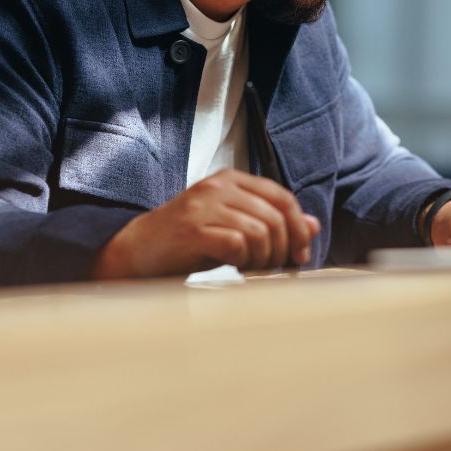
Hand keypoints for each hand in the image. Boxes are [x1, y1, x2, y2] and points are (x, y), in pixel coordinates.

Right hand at [93, 169, 319, 278]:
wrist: (137, 252)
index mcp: (232, 179)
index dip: (298, 228)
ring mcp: (204, 206)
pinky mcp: (192, 229)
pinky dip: (243, 262)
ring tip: (252, 270)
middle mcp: (218, 186)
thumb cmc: (189, 241)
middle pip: (276, 216)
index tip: (299, 255)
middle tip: (275, 268)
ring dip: (264, 259)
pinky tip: (235, 269)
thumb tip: (314, 226)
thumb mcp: (234, 225)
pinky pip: (237, 244)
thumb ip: (272, 222)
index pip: (283, 197)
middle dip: (284, 249)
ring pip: (260, 231)